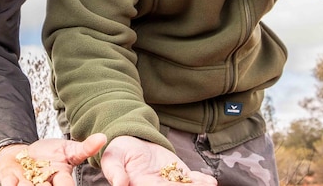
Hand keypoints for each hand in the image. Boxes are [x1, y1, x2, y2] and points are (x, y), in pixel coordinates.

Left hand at [0, 133, 106, 185]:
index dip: (65, 185)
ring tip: (25, 182)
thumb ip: (85, 148)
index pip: (66, 185)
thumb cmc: (48, 154)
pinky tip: (12, 178)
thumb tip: (103, 138)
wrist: (23, 154)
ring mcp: (28, 185)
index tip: (62, 177)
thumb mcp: (68, 149)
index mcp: (61, 179)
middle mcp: (45, 185)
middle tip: (44, 183)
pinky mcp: (11, 182)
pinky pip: (10, 185)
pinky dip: (10, 182)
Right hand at [99, 136, 216, 185]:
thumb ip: (115, 171)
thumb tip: (119, 184)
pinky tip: (210, 182)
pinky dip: (202, 181)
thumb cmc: (118, 152)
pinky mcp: (178, 174)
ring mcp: (169, 182)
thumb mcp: (112, 159)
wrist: (130, 141)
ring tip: (207, 185)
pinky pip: (192, 179)